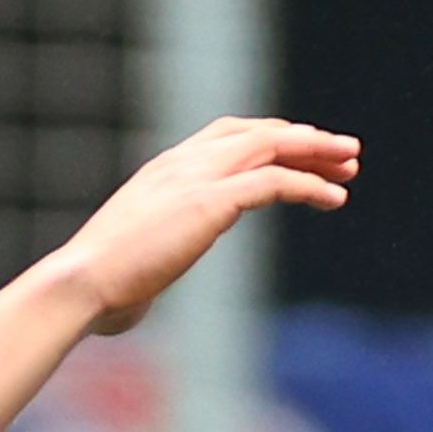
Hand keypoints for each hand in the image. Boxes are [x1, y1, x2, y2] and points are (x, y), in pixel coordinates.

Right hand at [63, 117, 362, 334]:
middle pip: (256, 132)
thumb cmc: (100, 288)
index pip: (226, 135)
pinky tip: (335, 198)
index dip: (270, 138)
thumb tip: (138, 299)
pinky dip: (309, 185)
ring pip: (270, 146)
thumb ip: (146, 265)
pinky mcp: (210, 201)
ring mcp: (195, 177)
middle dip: (303, 138)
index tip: (302, 152)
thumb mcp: (133, 264)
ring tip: (352, 165)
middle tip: (343, 152)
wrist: (80, 284)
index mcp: (164, 170)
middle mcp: (182, 163)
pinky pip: (273, 182)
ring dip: (316, 152)